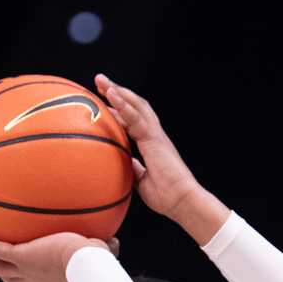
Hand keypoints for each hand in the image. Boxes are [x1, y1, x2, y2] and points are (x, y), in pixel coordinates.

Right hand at [0, 227, 115, 281]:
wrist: (87, 263)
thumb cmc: (99, 261)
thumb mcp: (102, 252)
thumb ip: (107, 246)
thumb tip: (116, 240)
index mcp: (51, 281)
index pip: (34, 281)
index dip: (25, 276)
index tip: (22, 269)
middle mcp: (35, 279)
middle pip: (9, 278)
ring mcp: (25, 269)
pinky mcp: (20, 257)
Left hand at [94, 74, 226, 240]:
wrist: (182, 200)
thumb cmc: (166, 196)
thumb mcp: (142, 181)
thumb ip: (134, 169)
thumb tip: (123, 164)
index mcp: (152, 143)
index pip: (134, 119)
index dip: (120, 108)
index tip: (104, 101)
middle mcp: (154, 135)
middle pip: (135, 106)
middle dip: (118, 92)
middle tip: (100, 82)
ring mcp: (155, 135)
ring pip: (136, 105)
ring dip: (118, 91)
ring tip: (101, 81)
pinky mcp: (155, 139)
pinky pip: (136, 117)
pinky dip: (123, 104)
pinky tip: (111, 93)